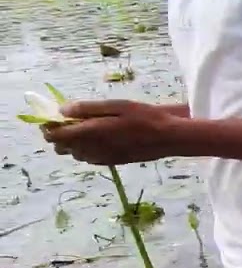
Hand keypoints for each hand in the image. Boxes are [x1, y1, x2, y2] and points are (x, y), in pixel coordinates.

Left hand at [42, 100, 181, 165]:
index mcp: (92, 132)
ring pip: (74, 154)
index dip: (49, 127)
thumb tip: (63, 110)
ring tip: (84, 129)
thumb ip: (88, 108)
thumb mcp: (118, 105)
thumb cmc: (145, 117)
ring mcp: (101, 158)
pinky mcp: (110, 162)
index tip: (52, 117)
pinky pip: (88, 158)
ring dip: (72, 143)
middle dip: (59, 135)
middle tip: (69, 121)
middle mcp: (92, 148)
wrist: (168, 138)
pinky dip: (85, 149)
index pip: (57, 135)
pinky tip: (97, 139)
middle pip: (61, 147)